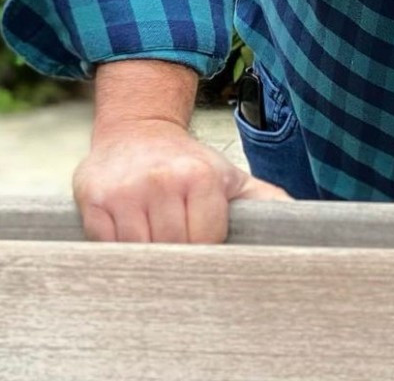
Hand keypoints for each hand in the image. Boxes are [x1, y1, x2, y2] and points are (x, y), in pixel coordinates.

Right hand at [73, 118, 291, 242]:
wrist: (137, 129)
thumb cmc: (187, 162)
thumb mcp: (229, 176)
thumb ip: (265, 200)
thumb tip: (300, 223)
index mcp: (201, 177)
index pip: (206, 243)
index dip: (207, 255)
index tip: (206, 258)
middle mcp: (162, 181)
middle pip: (173, 251)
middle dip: (178, 261)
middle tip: (180, 265)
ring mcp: (124, 192)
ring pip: (138, 254)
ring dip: (147, 262)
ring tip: (155, 257)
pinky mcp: (92, 200)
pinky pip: (105, 247)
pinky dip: (117, 254)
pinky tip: (128, 246)